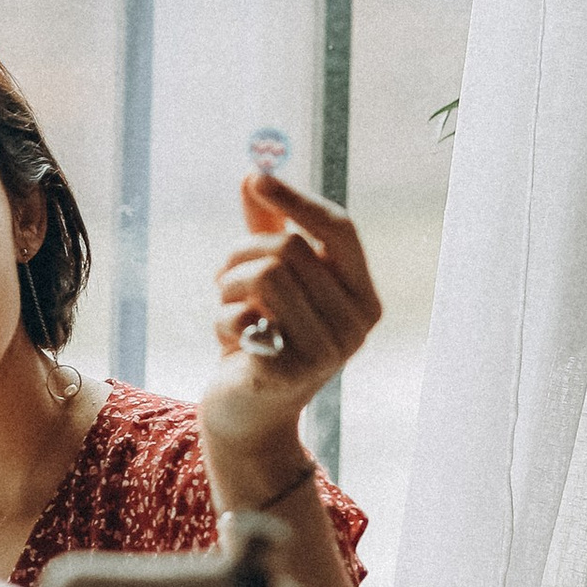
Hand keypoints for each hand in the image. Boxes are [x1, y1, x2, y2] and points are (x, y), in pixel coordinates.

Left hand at [200, 170, 381, 503]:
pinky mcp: (288, 372)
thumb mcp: (269, 280)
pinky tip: (230, 342)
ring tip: (227, 306)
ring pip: (266, 275)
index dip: (297, 199)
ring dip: (229, 284)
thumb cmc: (262, 338)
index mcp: (363, 296)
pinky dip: (223, 319)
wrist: (245, 413)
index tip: (256, 178)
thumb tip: (253, 172)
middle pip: (292, 248)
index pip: (340, 230)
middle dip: (242, 253)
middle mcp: (356, 325)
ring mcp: (328, 352)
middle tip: (224, 278)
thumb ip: (269, 227)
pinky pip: (244, 315)